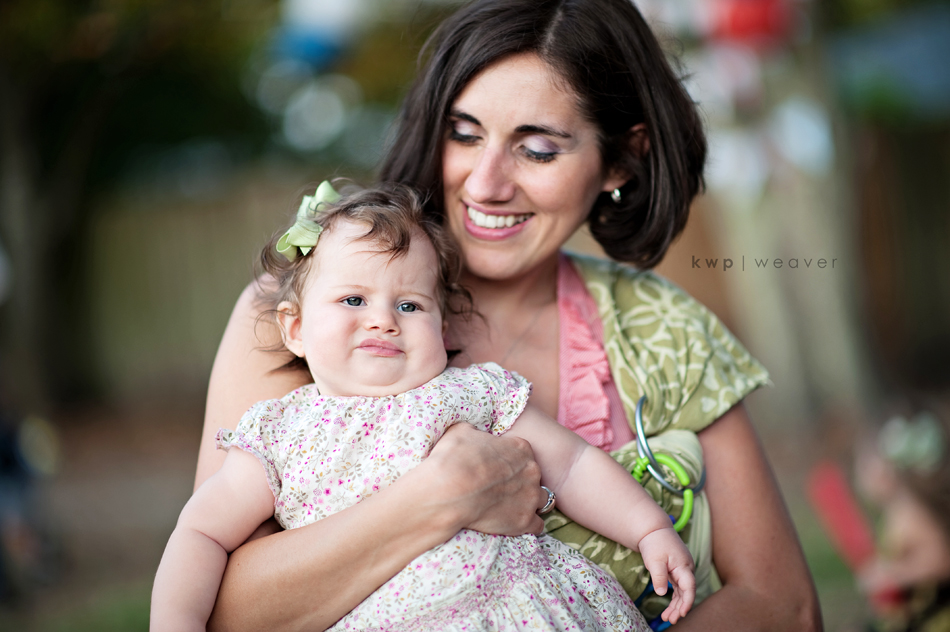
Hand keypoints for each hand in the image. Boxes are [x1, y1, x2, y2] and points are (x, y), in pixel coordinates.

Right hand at [428, 423, 545, 535]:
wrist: (449, 491)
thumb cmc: (453, 459)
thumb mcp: (461, 432)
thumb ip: (474, 432)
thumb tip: (472, 433)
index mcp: (520, 448)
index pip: (523, 453)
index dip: (510, 461)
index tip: (497, 468)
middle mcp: (531, 470)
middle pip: (533, 476)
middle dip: (520, 481)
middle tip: (499, 488)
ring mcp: (531, 496)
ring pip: (540, 499)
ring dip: (528, 502)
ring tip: (509, 507)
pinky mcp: (525, 521)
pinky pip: (537, 525)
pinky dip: (528, 525)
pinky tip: (514, 524)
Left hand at [638, 527, 695, 623]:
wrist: (653, 530)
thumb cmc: (655, 543)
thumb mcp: (654, 560)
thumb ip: (659, 576)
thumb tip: (662, 593)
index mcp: (684, 566)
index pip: (689, 587)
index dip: (687, 601)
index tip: (682, 613)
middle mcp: (686, 569)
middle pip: (686, 592)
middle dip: (680, 608)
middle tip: (670, 620)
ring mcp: (682, 571)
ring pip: (682, 592)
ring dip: (676, 605)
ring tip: (667, 618)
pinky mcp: (677, 572)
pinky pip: (678, 588)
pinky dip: (674, 598)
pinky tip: (668, 608)